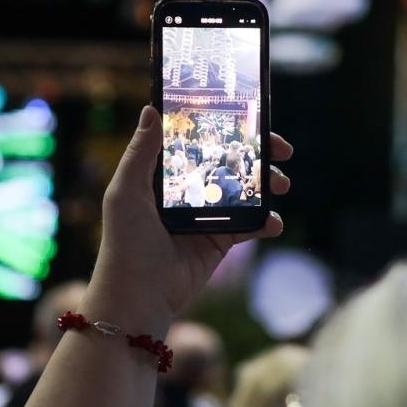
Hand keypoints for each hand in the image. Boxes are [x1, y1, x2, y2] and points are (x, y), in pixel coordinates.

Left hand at [89, 106, 291, 332]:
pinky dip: (268, 221)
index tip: (248, 114)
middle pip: (229, 161)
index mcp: (165, 174)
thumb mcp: (126, 192)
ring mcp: (207, 215)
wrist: (139, 296)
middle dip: (258, 152)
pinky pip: (251, 225)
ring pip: (245, 190)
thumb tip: (152, 109)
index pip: (198, 140)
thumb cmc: (125, 243)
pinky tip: (274, 221)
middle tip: (280, 148)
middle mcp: (188, 190)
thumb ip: (141, 152)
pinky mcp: (221, 240)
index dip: (222, 127)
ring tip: (280, 183)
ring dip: (267, 183)